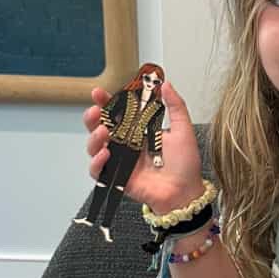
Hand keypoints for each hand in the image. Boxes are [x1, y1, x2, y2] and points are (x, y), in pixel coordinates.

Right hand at [84, 81, 201, 213]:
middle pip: (100, 127)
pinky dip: (97, 162)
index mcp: (139, 130)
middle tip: (96, 111)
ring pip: (95, 146)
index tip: (100, 93)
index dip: (106, 101)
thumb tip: (166, 85)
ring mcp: (120, 160)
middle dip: (93, 117)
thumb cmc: (185, 165)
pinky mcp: (117, 177)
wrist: (185, 192)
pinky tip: (106, 155)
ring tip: (104, 132)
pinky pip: (98, 170)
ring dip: (94, 137)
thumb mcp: (183, 130)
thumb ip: (176, 106)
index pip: (117, 112)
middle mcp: (126, 144)